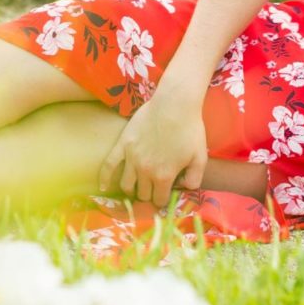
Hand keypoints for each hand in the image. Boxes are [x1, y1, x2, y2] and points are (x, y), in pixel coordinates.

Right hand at [98, 90, 207, 206]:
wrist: (174, 104)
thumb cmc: (190, 130)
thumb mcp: (200, 158)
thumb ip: (194, 179)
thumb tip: (184, 189)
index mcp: (164, 176)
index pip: (159, 200)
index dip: (163, 199)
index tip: (165, 195)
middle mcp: (145, 171)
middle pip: (142, 194)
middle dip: (148, 195)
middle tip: (153, 189)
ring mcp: (131, 158)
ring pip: (126, 184)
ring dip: (131, 189)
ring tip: (135, 187)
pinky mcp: (123, 145)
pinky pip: (109, 165)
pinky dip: (104, 178)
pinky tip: (103, 186)